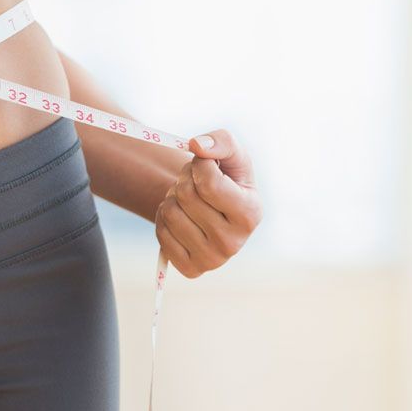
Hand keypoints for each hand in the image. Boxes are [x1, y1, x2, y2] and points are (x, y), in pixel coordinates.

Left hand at [154, 128, 261, 277]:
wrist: (213, 209)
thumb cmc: (226, 178)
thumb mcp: (232, 154)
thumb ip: (220, 141)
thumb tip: (197, 146)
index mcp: (251, 214)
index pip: (210, 184)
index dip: (199, 165)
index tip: (204, 163)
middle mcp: (234, 243)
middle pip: (187, 196)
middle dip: (185, 179)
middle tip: (194, 181)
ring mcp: (212, 260)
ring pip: (170, 212)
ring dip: (173, 197)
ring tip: (188, 199)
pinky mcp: (191, 269)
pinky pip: (160, 233)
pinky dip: (164, 218)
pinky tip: (181, 217)